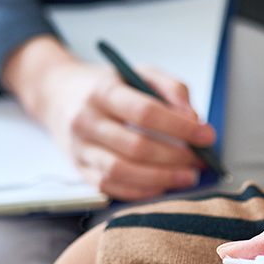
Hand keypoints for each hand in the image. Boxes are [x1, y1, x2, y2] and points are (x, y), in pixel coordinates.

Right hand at [3, 35, 216, 200]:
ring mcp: (79, 148)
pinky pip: (110, 187)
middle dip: (176, 157)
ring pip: (122, 171)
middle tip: (200, 160)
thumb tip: (193, 117)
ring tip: (187, 176)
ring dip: (161, 178)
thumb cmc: (105, 84)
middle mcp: (86, 120)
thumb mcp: (138, 72)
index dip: (180, 127)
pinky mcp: (79, 169)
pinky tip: (162, 185)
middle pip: (136, 146)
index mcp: (102, 91)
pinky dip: (141, 191)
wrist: (56, 94)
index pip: (146, 112)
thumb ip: (171, 88)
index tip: (207, 136)